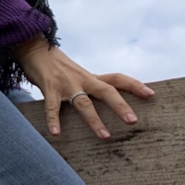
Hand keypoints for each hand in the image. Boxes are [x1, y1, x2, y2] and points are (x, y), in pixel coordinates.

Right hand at [12, 38, 153, 138]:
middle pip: (106, 91)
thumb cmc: (55, 65)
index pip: (117, 78)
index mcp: (90, 76)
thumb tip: (102, 101)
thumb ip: (88, 86)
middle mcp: (82, 79)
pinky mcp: (49, 87)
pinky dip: (53, 120)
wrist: (33, 48)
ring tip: (105, 136)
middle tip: (133, 121)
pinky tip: (56, 134)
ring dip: (94, 120)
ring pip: (84, 103)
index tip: (151, 94)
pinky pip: (52, 107)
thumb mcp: (76, 73)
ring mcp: (66, 84)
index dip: (135, 85)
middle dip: (120, 106)